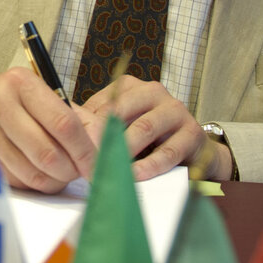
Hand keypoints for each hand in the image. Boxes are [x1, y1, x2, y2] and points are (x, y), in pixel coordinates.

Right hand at [0, 67, 98, 192]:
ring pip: (33, 172)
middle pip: (49, 152)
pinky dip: (34, 183)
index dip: (86, 150)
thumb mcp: (43, 100)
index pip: (63, 123)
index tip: (98, 165)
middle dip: (70, 170)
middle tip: (78, 172)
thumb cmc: (10, 106)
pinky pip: (17, 181)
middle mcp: (1, 104)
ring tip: (59, 172)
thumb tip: (104, 145)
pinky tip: (36, 172)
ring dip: (53, 180)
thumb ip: (78, 120)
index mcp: (22, 84)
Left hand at [80, 75, 228, 180]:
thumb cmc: (149, 137)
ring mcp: (175, 110)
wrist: (193, 149)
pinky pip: (167, 151)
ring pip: (144, 128)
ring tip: (110, 167)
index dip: (87, 126)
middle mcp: (153, 92)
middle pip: (121, 112)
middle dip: (103, 136)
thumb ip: (100, 125)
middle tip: (87, 157)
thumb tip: (69, 134)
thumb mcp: (123, 125)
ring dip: (125, 150)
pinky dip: (149, 165)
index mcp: (131, 87)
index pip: (103, 103)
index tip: (73, 145)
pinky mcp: (191, 133)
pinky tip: (136, 175)